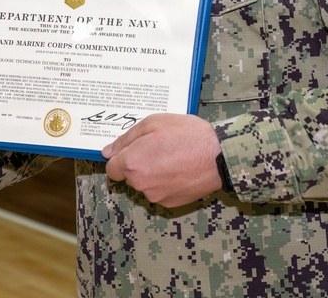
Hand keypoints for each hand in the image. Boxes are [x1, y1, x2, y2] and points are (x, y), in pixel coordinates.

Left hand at [102, 113, 221, 206]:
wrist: (220, 157)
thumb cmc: (187, 135)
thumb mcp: (153, 123)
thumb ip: (126, 139)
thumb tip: (107, 152)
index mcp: (132, 163)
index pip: (112, 169)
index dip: (121, 158)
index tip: (134, 150)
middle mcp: (141, 184)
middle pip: (129, 176)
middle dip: (138, 163)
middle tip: (158, 148)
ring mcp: (156, 196)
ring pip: (145, 184)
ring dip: (152, 173)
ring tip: (173, 157)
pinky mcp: (171, 203)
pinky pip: (160, 192)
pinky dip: (166, 182)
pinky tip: (180, 169)